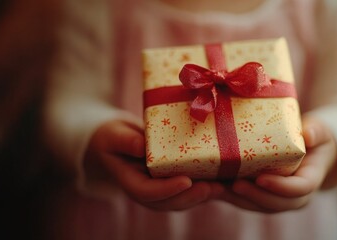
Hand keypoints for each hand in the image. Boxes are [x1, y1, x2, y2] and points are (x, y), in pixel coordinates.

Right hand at [84, 119, 222, 210]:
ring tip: (221, 187)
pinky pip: (189, 189)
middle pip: (169, 202)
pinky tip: (222, 180)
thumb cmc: (113, 137)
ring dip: (202, 196)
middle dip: (191, 197)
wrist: (118, 142)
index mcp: (130, 182)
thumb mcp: (114, 135)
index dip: (167, 189)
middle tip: (211, 187)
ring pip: (182, 199)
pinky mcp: (173, 183)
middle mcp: (148, 190)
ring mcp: (161, 189)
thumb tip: (141, 146)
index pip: (147, 192)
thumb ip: (126, 141)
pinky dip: (205, 187)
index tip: (186, 181)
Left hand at [217, 115, 336, 212]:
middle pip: (274, 203)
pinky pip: (245, 199)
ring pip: (256, 205)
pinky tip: (213, 186)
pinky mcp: (260, 195)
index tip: (262, 178)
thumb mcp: (320, 131)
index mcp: (310, 180)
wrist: (311, 152)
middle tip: (234, 184)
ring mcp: (276, 198)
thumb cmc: (316, 139)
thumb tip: (307, 134)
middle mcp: (293, 195)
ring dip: (237, 198)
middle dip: (254, 195)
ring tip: (218, 187)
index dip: (281, 187)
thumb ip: (316, 132)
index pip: (299, 189)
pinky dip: (228, 195)